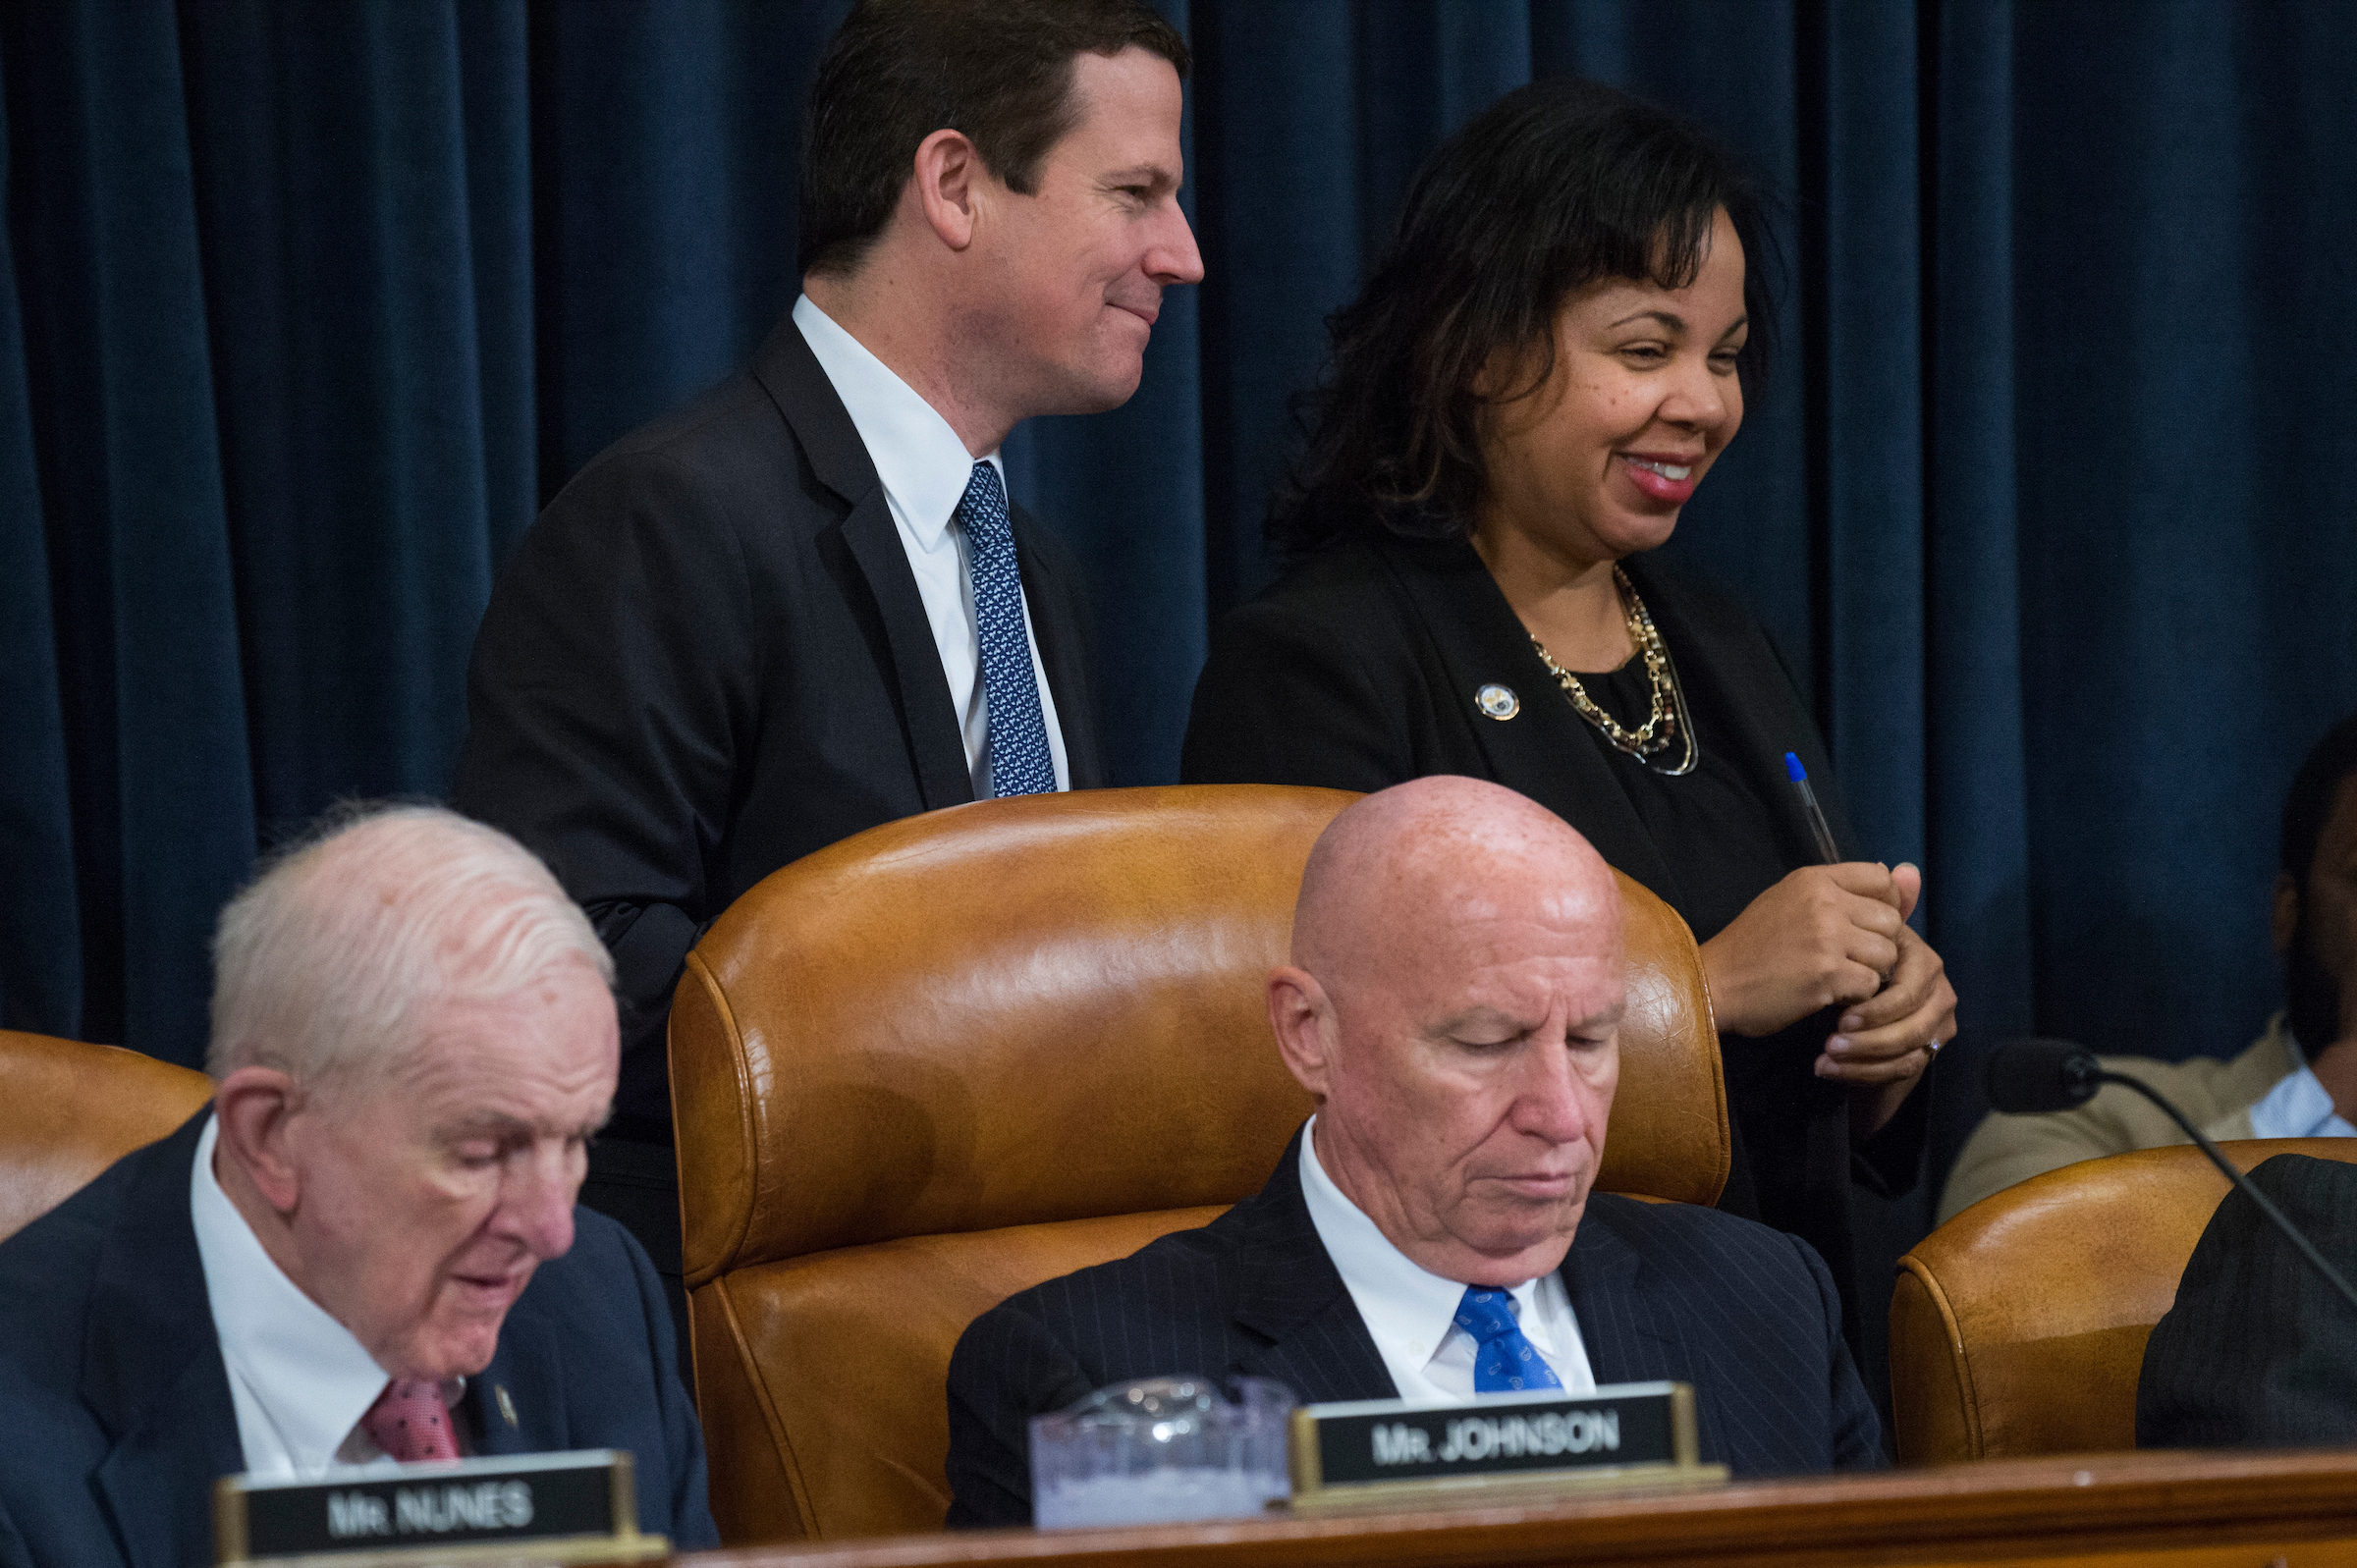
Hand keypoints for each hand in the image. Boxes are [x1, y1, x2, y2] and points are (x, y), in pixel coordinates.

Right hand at [1698, 862, 1911, 1038]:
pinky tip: (1828, 994)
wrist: (1714, 983)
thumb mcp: (1796, 903)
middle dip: (1876, 946)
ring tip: (1835, 977)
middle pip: (1891, 921)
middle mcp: (1823, 901)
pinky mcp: (1827, 974)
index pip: (1881, 880)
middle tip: (1844, 960)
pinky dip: (1855, 996)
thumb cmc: (1754, 946)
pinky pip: (1871, 985)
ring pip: (1887, 955)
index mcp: (1813, 878)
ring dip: (1868, 973)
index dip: (1880, 908)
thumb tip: (1912, 873)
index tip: (1857, 928)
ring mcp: (1826, 937)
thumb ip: (1852, 891)